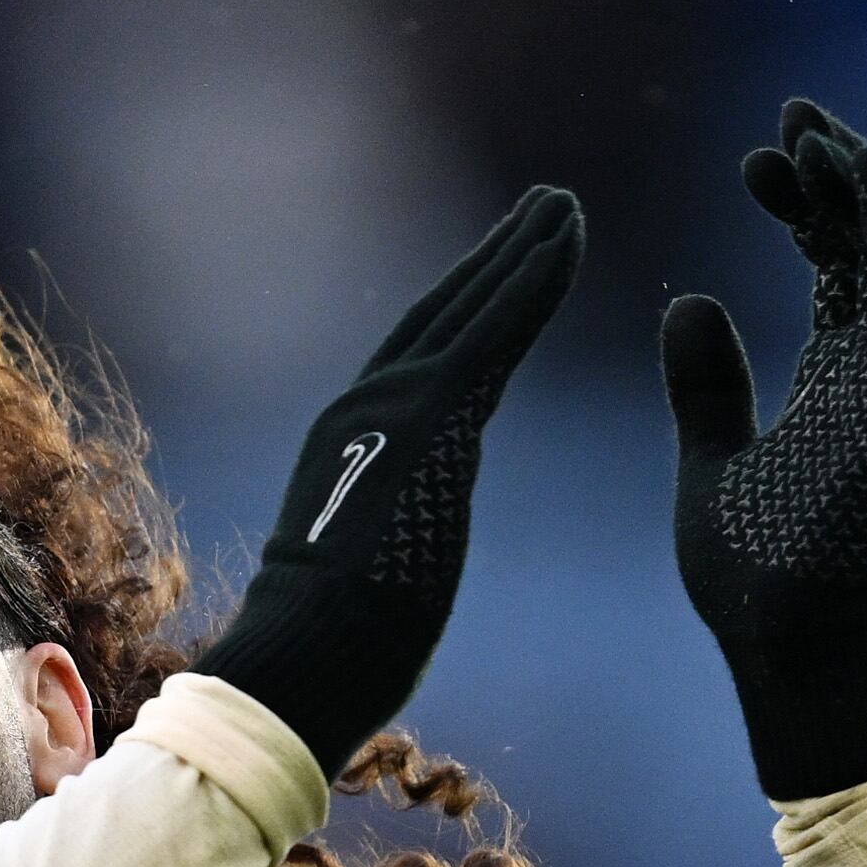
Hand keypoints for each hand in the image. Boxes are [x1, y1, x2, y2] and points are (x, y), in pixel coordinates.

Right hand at [194, 186, 583, 778]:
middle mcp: (364, 408)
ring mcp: (395, 405)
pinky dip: (532, 280)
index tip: (501, 273)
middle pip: (441, 316)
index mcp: (349, 446)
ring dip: (522, 253)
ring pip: (471, 308)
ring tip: (562, 207)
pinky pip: (494, 330)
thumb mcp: (361, 581)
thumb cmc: (327, 654)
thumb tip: (393, 561)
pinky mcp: (433, 414)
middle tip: (543, 207)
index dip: (461, 313)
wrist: (302, 659)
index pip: (415, 364)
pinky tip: (564, 238)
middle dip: (493, 260)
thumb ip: (384, 541)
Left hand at [661, 100, 866, 797]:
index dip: (808, 207)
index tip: (759, 154)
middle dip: (845, 180)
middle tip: (795, 112)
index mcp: (841, 385)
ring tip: (830, 139)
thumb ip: (708, 388)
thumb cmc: (757, 585)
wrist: (789, 659)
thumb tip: (687, 301)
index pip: (839, 270)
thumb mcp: (710, 466)